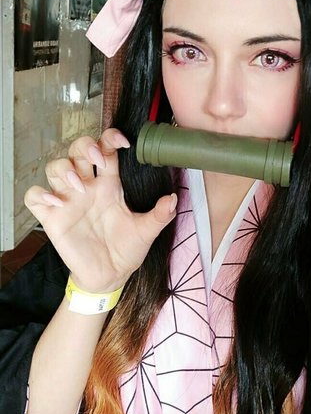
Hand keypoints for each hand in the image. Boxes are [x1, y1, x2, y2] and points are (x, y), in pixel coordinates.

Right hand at [24, 128, 176, 291]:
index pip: (106, 149)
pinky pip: (34, 197)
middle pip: (77, 150)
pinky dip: (40, 194)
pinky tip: (56, 202)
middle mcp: (88, 187)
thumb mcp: (146, 231)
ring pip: (55, 167)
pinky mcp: (53, 218)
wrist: (110, 275)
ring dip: (64, 169)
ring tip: (79, 185)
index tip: (122, 142)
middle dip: (85, 147)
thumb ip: (160, 215)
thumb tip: (173, 199)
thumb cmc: (126, 250)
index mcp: (110, 185)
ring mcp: (68, 201)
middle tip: (98, 160)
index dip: (110, 138)